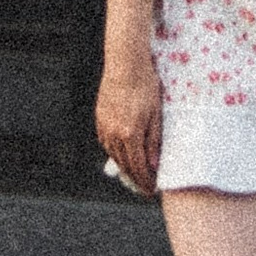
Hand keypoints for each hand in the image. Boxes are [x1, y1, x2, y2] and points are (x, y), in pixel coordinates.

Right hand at [95, 41, 162, 192]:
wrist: (125, 64)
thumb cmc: (145, 86)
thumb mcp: (156, 114)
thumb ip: (153, 142)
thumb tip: (153, 166)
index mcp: (130, 134)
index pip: (138, 167)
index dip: (145, 181)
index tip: (151, 190)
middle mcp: (114, 134)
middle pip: (124, 165)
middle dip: (135, 179)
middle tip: (144, 188)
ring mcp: (104, 126)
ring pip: (114, 155)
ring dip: (125, 167)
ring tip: (135, 174)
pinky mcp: (99, 119)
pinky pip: (107, 143)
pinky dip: (115, 152)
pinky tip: (123, 153)